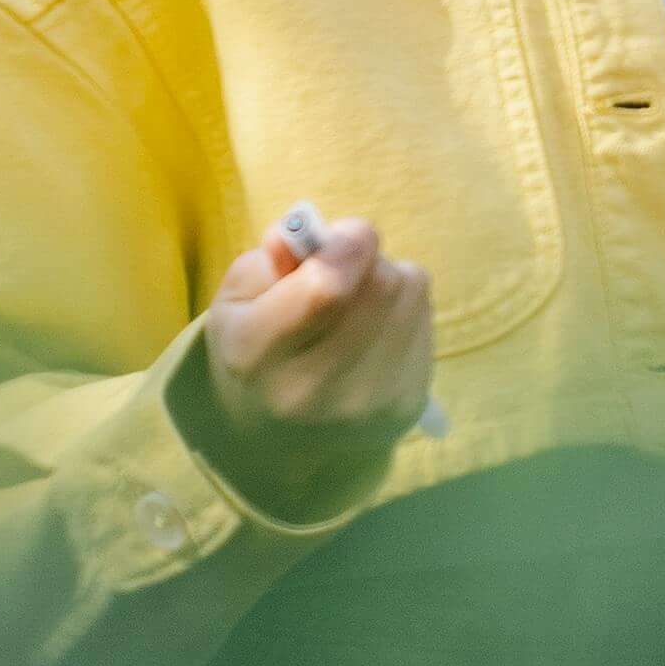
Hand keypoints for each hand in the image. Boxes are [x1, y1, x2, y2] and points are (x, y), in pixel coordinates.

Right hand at [205, 203, 436, 442]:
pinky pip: (426, 320)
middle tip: (344, 268)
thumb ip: (267, 259)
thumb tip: (303, 231)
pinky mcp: (405, 406)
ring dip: (390, 280)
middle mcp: (312, 390)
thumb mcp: (237, 300)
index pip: (327, 288)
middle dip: (366, 258)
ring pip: (411, 292)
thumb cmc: (257, 347)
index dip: (346, 244)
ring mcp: (366, 404)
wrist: (279, 434)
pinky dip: (404, 311)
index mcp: (255, 356)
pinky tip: (374, 333)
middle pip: (381, 283)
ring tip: (358, 301)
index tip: (343, 235)